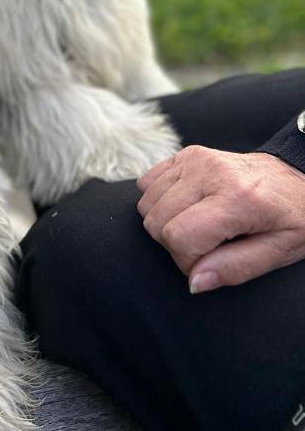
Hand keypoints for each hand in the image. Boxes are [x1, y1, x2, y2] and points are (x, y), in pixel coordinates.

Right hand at [136, 145, 304, 292]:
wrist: (297, 176)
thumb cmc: (292, 217)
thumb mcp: (278, 252)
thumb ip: (235, 269)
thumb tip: (194, 281)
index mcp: (237, 200)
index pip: (180, 237)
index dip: (187, 262)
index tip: (209, 263)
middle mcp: (211, 173)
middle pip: (157, 221)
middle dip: (175, 244)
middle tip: (205, 245)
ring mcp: (195, 159)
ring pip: (146, 203)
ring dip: (165, 223)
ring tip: (196, 225)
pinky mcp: (186, 154)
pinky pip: (147, 183)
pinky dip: (158, 200)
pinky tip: (185, 206)